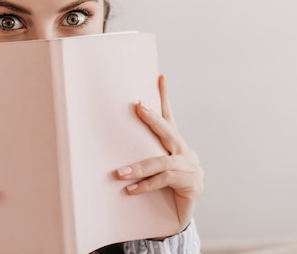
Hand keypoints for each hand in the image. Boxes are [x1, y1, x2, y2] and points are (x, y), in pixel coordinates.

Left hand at [114, 75, 203, 236]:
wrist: (175, 219)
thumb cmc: (159, 191)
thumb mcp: (147, 170)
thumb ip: (137, 156)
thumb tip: (103, 142)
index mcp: (174, 145)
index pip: (169, 117)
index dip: (165, 97)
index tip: (160, 76)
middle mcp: (185, 152)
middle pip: (168, 131)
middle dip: (153, 118)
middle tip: (139, 106)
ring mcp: (192, 167)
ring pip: (162, 161)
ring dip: (139, 167)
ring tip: (120, 174)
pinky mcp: (193, 184)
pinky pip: (166, 180)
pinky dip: (147, 184)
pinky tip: (132, 189)